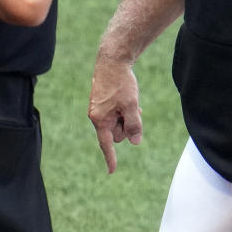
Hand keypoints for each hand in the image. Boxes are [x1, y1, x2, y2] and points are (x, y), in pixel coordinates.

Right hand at [88, 55, 141, 173]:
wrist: (112, 60)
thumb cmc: (121, 83)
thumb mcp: (131, 105)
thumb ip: (133, 125)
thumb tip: (135, 142)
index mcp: (100, 119)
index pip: (106, 144)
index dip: (111, 158)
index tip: (112, 171)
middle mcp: (96, 115)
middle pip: (116, 133)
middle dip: (127, 125)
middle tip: (134, 109)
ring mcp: (99, 108)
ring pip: (117, 122)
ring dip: (127, 116)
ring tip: (132, 102)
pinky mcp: (102, 101)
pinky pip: (116, 113)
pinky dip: (124, 110)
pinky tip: (130, 100)